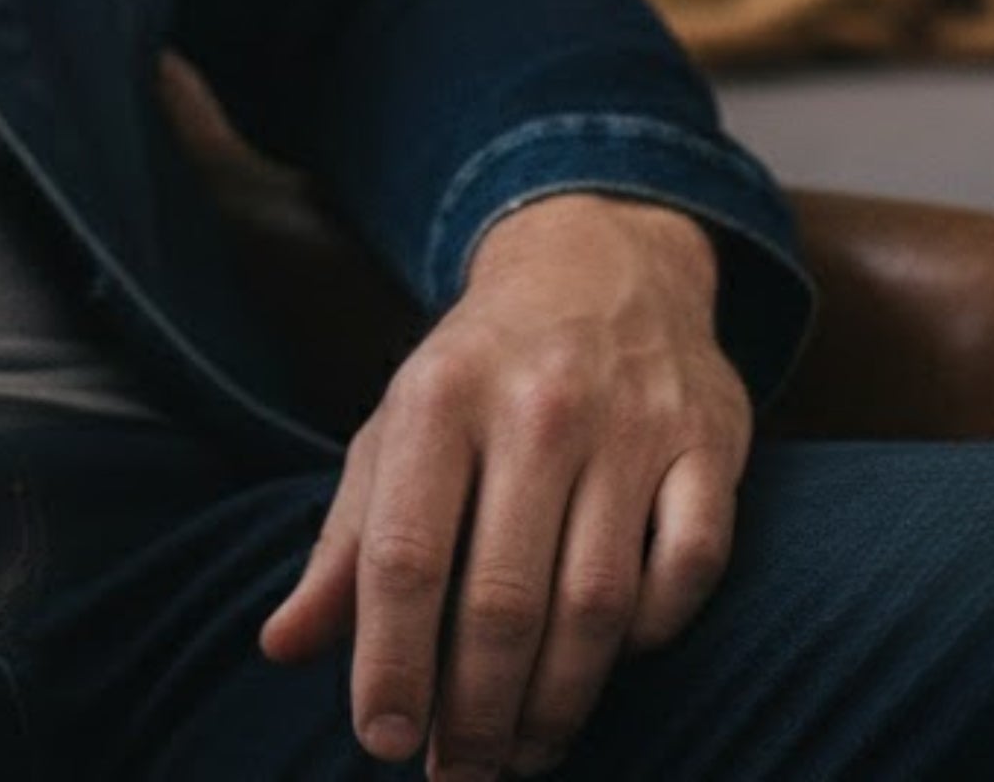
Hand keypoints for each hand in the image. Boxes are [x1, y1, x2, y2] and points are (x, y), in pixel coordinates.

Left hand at [257, 192, 749, 780]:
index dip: (391, 659)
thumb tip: (283, 646)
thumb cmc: (478, 369)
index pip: (404, 552)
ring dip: (558, 700)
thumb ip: (344, 541)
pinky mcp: (710, 445)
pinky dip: (653, 632)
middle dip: (475, 708)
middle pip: (502, 596)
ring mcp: (629, 426)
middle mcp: (532, 407)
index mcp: (435, 396)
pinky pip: (688, 569)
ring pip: (596, 603)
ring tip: (525, 753)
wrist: (599, 262)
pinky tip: (615, 664)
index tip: (383, 740)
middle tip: (459, 773)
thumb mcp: (395, 428)